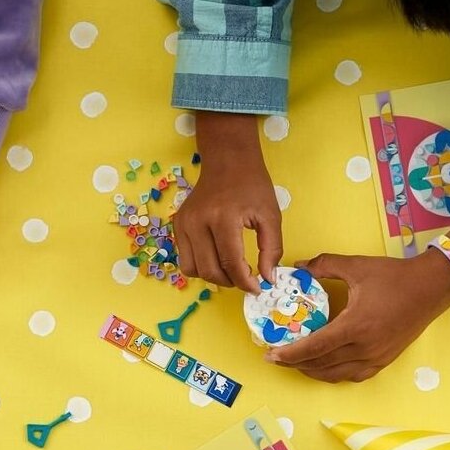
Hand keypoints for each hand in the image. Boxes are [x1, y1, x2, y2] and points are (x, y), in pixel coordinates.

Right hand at [175, 111, 281, 292]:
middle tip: (244, 279)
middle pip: (209, 270)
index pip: (231, 262)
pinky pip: (184, 259)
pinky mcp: (178, 225)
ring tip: (229, 270)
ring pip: (192, 269)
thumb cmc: (252, 186)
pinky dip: (200, 266)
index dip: (245, 282)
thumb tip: (267, 279)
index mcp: (224, 217)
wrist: (227, 161)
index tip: (257, 289)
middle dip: (229, 282)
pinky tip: (216, 257)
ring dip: (212, 277)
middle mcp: (198, 221)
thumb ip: (271, 249)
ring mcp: (184, 223)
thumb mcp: (270, 215)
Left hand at [270, 216, 449, 381]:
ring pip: (336, 374)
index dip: (290, 353)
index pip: (315, 347)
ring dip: (312, 371)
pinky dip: (335, 374)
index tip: (270, 354)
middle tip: (276, 357)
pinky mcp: (384, 361)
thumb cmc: (393, 276)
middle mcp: (365, 347)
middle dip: (295, 363)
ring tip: (295, 363)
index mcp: (355, 325)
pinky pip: (353, 376)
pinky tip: (324, 367)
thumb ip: (324, 264)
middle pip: (321, 364)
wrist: (431, 287)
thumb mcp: (356, 265)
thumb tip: (298, 266)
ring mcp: (376, 358)